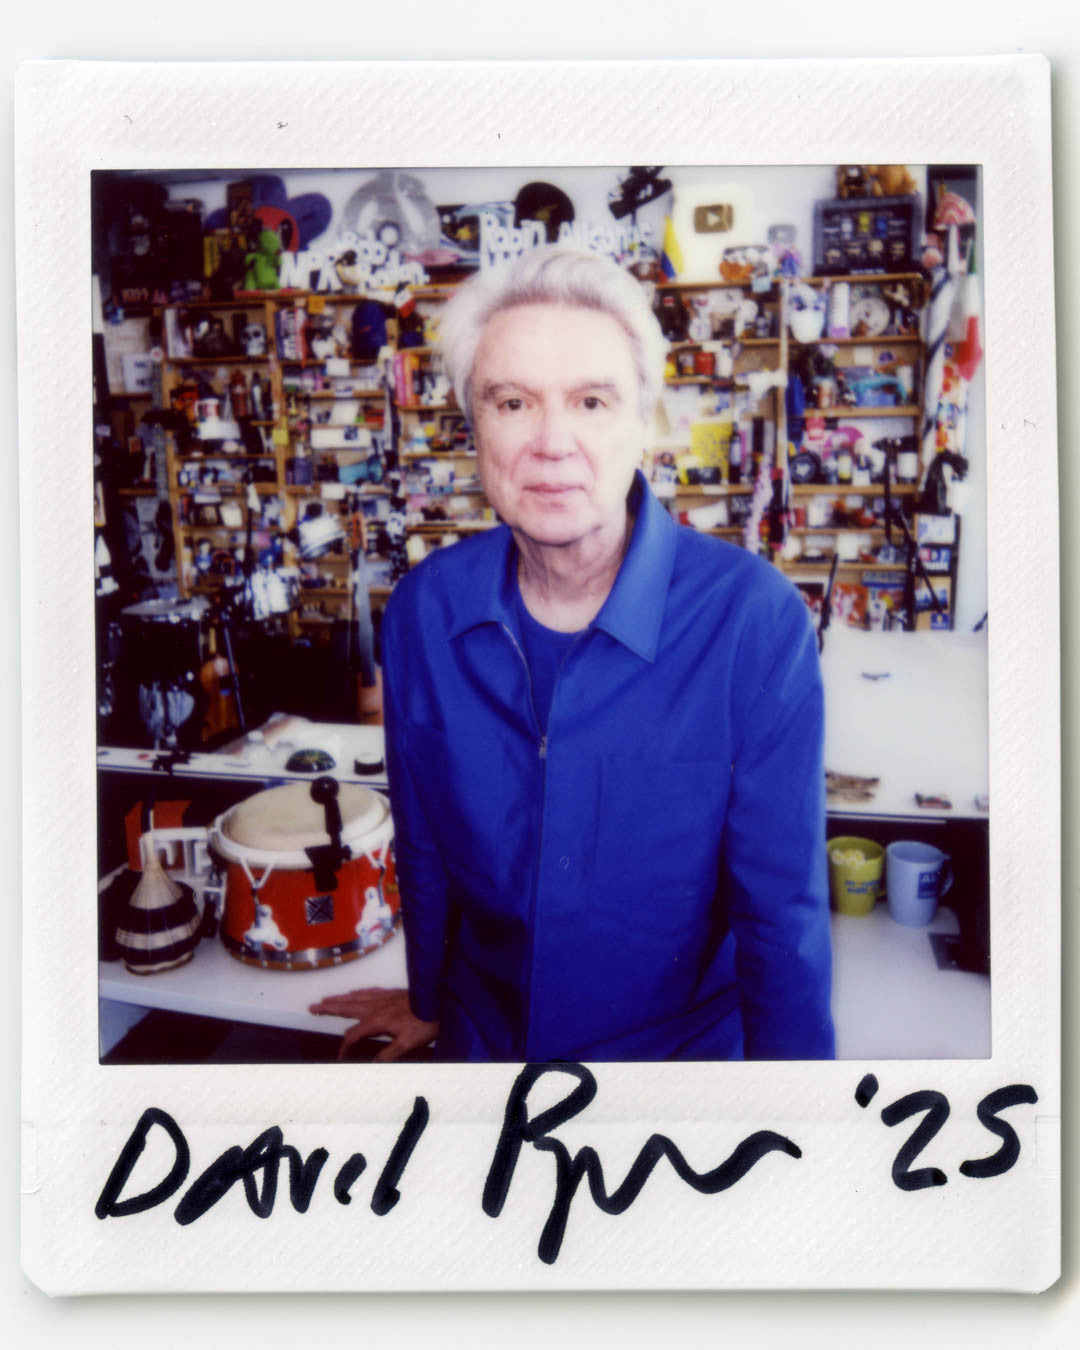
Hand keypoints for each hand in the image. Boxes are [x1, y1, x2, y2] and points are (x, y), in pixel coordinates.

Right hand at [309, 987, 438, 1061]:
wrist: (441, 1002)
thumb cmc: (426, 1022)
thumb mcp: (407, 1044)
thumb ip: (387, 1054)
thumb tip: (370, 1064)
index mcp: (377, 1020)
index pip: (353, 1034)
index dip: (344, 1047)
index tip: (340, 1056)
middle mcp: (376, 1005)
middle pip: (347, 1007)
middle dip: (328, 1008)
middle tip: (313, 1007)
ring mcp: (383, 997)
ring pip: (356, 997)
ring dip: (340, 998)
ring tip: (327, 999)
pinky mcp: (392, 992)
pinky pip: (369, 990)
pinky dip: (358, 992)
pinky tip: (355, 992)